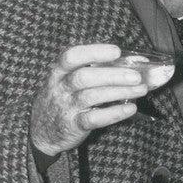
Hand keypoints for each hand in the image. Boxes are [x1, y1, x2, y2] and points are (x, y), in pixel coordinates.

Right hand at [30, 44, 147, 155]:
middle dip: (112, 75)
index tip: (116, 51)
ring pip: (91, 97)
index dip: (94, 52)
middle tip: (136, 76)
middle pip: (83, 77)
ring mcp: (65, 107)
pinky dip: (114, 113)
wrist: (41, 131)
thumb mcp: (67, 81)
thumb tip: (134, 62)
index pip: (71, 56)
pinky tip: (130, 108)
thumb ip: (94, 69)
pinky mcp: (73, 126)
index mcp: (59, 72)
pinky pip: (94, 119)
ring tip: (141, 89)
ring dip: (119, 92)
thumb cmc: (64, 99)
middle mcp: (60, 87)